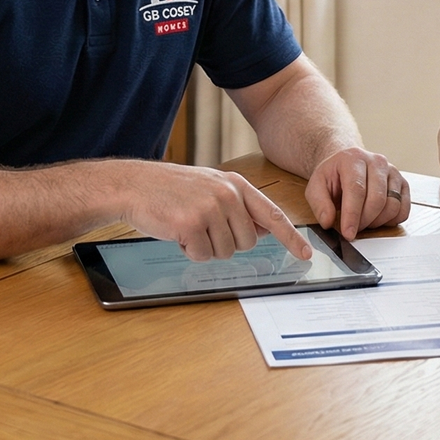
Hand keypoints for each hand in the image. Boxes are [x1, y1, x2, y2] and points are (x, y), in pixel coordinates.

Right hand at [118, 162, 311, 261]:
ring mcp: (210, 208)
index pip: (272, 214)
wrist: (134, 185)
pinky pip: (201, 255)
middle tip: (203, 228)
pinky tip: (177, 232)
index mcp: (235, 184)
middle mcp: (227, 194)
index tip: (305, 254)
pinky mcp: (192, 223)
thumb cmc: (171, 190)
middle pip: (247, 242)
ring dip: (205, 247)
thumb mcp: (211, 188)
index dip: (291, 237)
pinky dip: (188, 251)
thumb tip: (263, 229)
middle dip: (226, 244)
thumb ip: (238, 206)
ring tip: (187, 226)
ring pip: (225, 252)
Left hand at [306, 147, 409, 240]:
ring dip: (377, 222)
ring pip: (393, 206)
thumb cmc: (334, 176)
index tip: (348, 234)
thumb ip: (319, 203)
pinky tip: (377, 218)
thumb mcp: (316, 186)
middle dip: (365, 221)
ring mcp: (393, 171)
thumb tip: (328, 222)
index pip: (357, 189)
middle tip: (353, 229)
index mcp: (353, 158)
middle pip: (377, 199)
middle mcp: (377, 161)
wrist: (347, 164)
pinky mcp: (403, 183)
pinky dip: (391, 220)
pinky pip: (404, 209)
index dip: (352, 215)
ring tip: (363, 221)